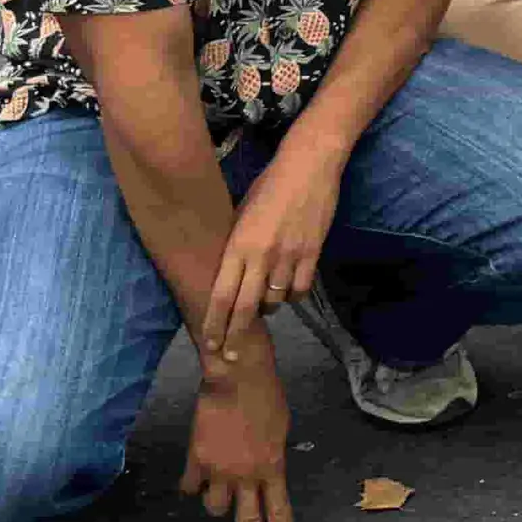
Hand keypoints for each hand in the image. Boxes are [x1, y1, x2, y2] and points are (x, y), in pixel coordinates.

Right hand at [180, 353, 295, 521]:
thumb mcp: (279, 430)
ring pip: (214, 508)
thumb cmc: (265, 395)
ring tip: (219, 488)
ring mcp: (219, 471)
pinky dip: (193, 485)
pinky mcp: (196, 461)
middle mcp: (246, 476)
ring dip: (217, 503)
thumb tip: (265, 473)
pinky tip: (195, 478)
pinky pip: (191, 486)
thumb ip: (272, 458)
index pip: (280, 511)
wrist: (236, 376)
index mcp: (273, 467)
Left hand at [199, 136, 342, 371]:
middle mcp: (261, 255)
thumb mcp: (242, 213)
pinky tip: (288, 290)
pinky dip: (292, 295)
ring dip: (267, 310)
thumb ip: (235, 246)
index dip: (213, 323)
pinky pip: (299, 289)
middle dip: (235, 336)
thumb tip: (229, 274)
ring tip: (263, 309)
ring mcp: (289, 256)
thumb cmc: (269, 184)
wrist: (309, 164)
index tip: (209, 343)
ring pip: (275, 301)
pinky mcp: (312, 253)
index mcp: (238, 245)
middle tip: (230, 358)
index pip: (220, 295)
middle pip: (245, 308)